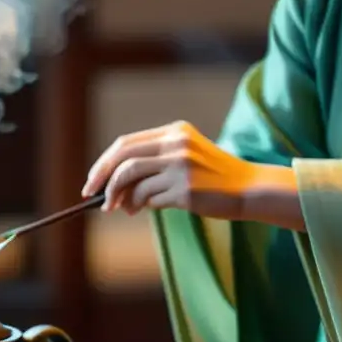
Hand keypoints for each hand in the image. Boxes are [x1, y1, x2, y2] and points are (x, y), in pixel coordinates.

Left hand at [82, 121, 304, 228]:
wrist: (248, 189)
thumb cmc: (212, 177)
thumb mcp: (184, 157)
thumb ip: (153, 164)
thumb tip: (113, 187)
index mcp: (174, 132)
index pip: (126, 143)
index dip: (104, 163)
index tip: (93, 181)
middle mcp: (176, 145)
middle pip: (123, 158)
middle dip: (102, 179)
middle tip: (93, 197)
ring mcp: (181, 167)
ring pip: (132, 180)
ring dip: (120, 198)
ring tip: (122, 209)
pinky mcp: (186, 190)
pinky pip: (149, 199)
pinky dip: (141, 205)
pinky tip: (144, 209)